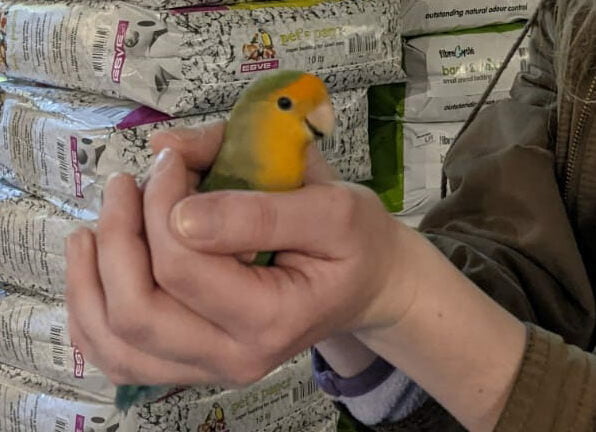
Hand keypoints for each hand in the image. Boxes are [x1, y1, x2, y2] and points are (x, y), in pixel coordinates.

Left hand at [65, 124, 415, 386]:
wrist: (365, 284)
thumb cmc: (355, 241)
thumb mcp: (331, 207)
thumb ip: (256, 201)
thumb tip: (170, 177)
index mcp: (273, 318)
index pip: (185, 266)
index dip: (163, 203)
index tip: (173, 161)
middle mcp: (236, 357)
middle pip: (138, 310)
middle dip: (118, 236)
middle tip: (125, 184)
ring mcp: (209, 368)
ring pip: (116, 343)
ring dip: (89, 280)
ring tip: (93, 228)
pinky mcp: (191, 364)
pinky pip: (118, 357)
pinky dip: (91, 316)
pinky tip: (94, 274)